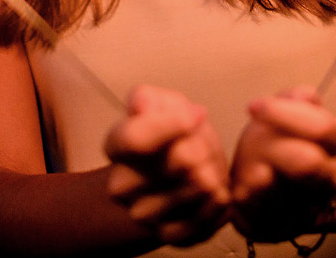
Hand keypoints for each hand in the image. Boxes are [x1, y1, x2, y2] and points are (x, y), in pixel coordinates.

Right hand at [104, 85, 230, 246]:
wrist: (176, 175)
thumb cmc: (172, 134)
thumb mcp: (163, 103)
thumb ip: (150, 98)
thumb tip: (143, 107)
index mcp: (115, 147)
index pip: (136, 138)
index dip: (172, 125)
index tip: (195, 116)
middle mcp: (121, 186)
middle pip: (181, 161)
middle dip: (203, 147)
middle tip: (202, 147)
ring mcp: (144, 215)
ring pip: (200, 187)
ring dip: (215, 173)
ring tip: (208, 169)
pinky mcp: (169, 236)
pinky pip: (206, 217)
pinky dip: (219, 201)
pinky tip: (217, 191)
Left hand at [230, 86, 335, 242]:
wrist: (273, 187)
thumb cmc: (277, 143)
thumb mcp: (284, 115)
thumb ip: (293, 101)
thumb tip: (304, 94)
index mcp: (334, 145)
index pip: (321, 127)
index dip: (285, 114)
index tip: (252, 106)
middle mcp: (331, 179)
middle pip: (310, 164)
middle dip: (278, 150)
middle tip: (252, 139)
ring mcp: (311, 208)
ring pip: (293, 199)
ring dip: (266, 182)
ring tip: (249, 169)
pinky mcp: (284, 229)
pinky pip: (269, 221)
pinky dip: (253, 206)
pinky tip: (240, 192)